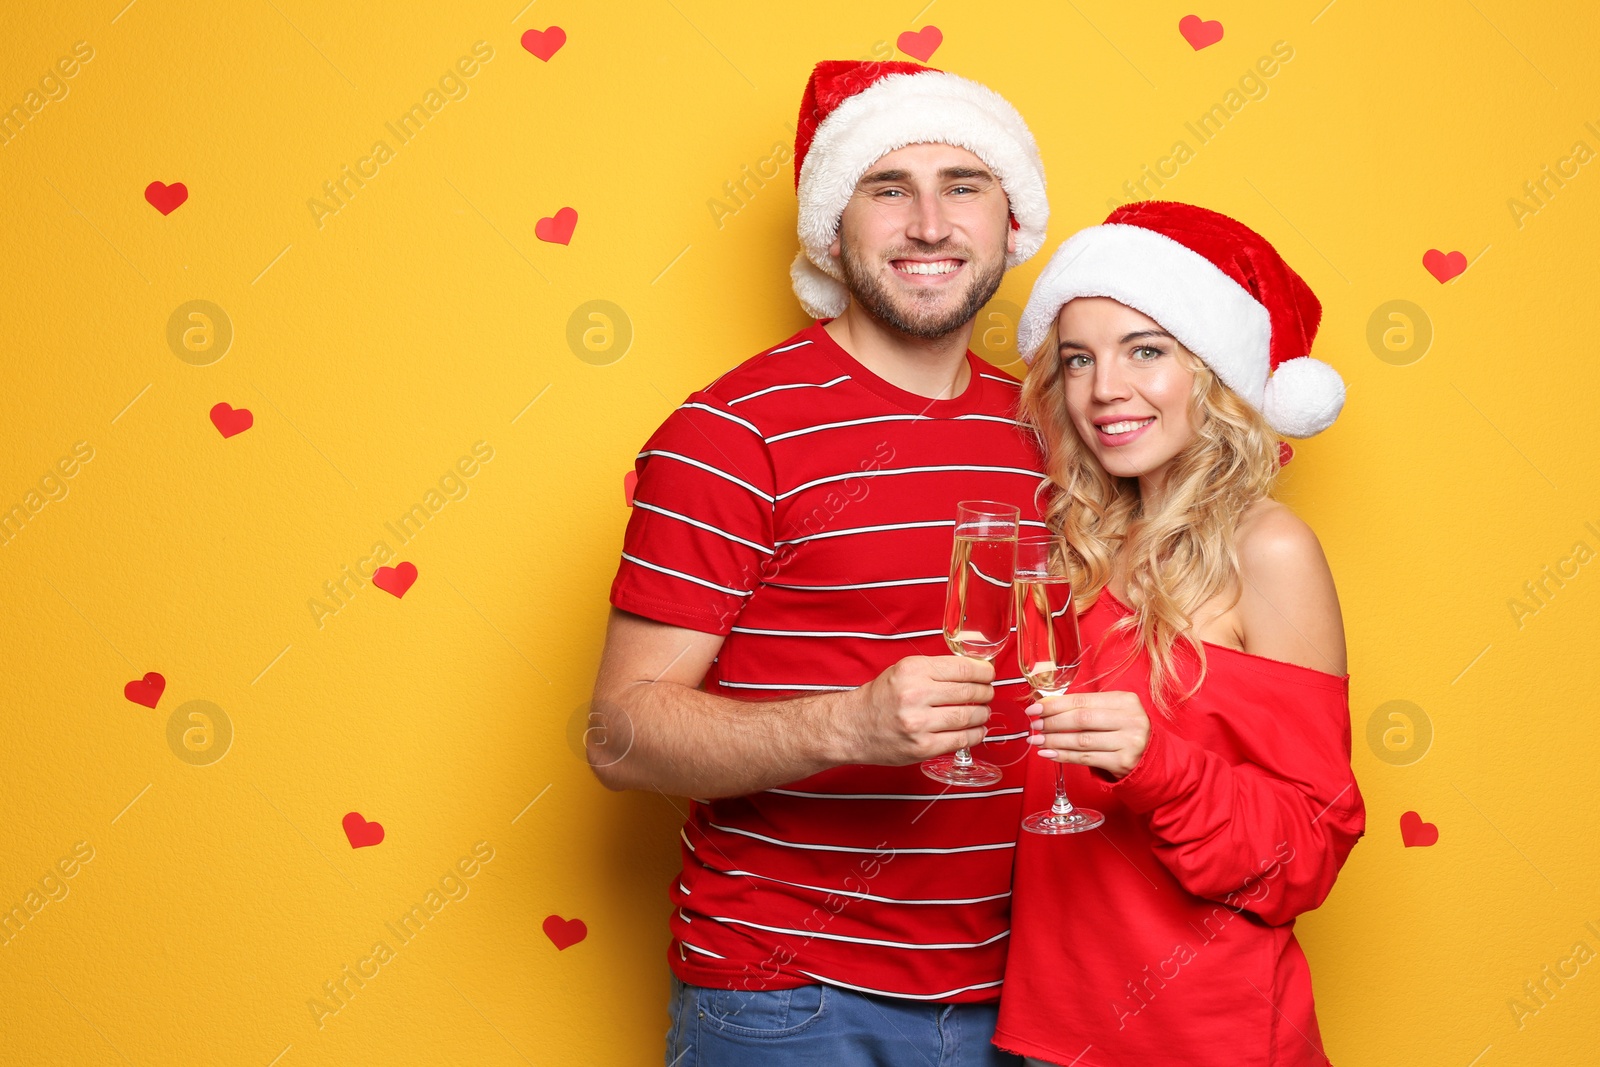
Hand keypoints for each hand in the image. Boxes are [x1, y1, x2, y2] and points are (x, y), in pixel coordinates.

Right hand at [833, 655, 995, 766]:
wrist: (852, 727)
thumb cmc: (880, 698)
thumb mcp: (902, 671)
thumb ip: (935, 670)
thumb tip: (973, 671)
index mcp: (912, 670)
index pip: (962, 669)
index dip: (984, 672)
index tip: (989, 675)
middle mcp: (915, 695)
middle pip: (968, 692)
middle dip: (985, 693)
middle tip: (988, 694)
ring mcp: (919, 723)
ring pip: (968, 716)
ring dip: (982, 714)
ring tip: (983, 712)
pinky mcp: (921, 747)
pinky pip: (959, 740)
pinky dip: (975, 735)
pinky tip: (977, 731)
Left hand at [1025, 690, 1149, 777]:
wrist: (1150, 758)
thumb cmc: (1123, 731)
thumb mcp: (1111, 713)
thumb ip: (1084, 708)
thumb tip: (1045, 706)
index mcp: (1125, 700)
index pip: (1082, 700)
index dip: (1055, 705)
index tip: (1035, 708)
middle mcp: (1131, 719)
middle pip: (1081, 719)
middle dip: (1052, 722)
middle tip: (1034, 725)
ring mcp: (1129, 742)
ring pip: (1081, 740)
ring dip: (1054, 740)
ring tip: (1037, 740)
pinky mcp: (1123, 762)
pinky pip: (1086, 758)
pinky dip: (1063, 756)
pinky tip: (1049, 754)